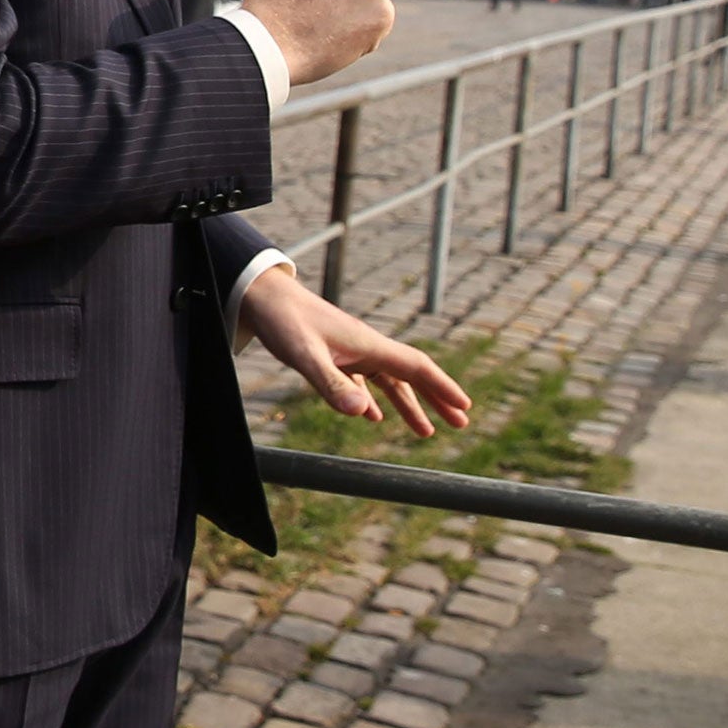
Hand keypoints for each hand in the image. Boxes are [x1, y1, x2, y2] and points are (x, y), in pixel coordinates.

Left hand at [241, 267, 471, 436]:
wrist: (262, 296)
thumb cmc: (284, 321)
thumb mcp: (305, 356)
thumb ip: (332, 385)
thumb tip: (365, 415)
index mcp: (368, 345)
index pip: (416, 367)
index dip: (443, 388)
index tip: (465, 407)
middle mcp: (365, 347)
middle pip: (410, 374)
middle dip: (436, 399)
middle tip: (461, 423)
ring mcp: (350, 351)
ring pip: (388, 381)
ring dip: (408, 405)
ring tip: (426, 431)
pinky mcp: (332, 354)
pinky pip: (362, 381)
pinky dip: (373, 399)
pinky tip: (372, 416)